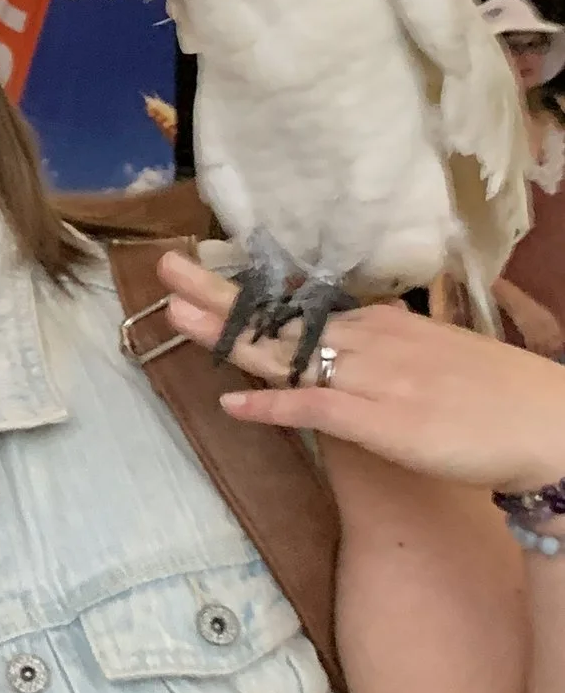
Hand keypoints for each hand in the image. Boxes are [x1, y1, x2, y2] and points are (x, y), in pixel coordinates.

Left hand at [158, 250, 564, 493]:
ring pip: (285, 352)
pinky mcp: (378, 421)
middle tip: (166, 267)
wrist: (548, 425)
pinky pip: (312, 409)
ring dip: (227, 335)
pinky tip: (231, 402)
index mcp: (382, 328)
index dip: (251, 296)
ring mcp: (370, 379)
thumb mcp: (438, 356)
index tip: (207, 277)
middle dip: (219, 294)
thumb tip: (365, 334)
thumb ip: (395, 347)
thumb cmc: (498, 396)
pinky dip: (270, 405)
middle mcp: (368, 343)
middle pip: (280, 318)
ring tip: (175, 313)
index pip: (302, 307)